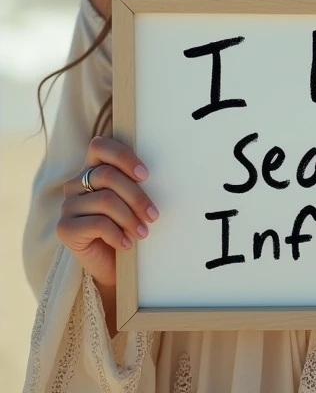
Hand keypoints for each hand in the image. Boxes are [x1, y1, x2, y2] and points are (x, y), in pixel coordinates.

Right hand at [57, 136, 159, 289]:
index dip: (123, 157)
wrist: (110, 265)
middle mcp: (75, 185)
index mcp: (91, 170)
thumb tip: (153, 174)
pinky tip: (127, 244)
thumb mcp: (130, 201)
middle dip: (136, 196)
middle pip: (107, 176)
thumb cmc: (125, 227)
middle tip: (153, 215)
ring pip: (105, 200)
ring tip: (143, 232)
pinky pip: (98, 224)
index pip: (99, 146)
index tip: (145, 175)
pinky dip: (118, 234)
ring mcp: (67, 206)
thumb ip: (132, 182)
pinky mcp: (64, 229)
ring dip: (130, 218)